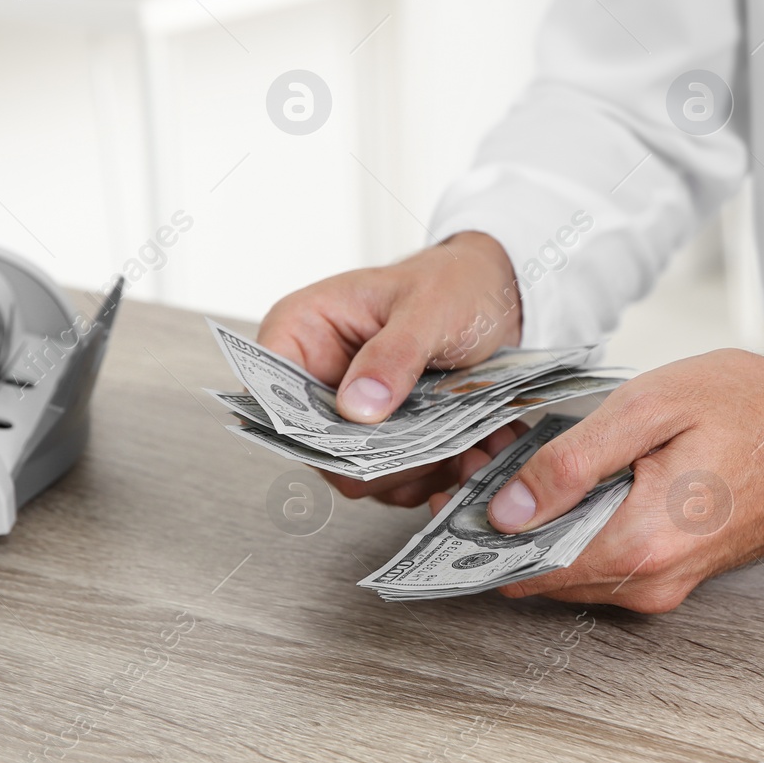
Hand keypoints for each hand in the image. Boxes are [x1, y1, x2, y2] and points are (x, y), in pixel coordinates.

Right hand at [256, 231, 524, 506]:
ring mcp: (344, 411)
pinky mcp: (376, 436)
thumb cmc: (453, 283)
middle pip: (312, 445)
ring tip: (450, 449)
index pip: (269, 390)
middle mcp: (314, 375)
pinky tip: (456, 454)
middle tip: (421, 448)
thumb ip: (393, 354)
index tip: (353, 439)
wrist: (493, 295)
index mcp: (302, 329)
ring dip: (402, 472)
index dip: (301, 424)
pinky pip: (385, 479)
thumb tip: (356, 407)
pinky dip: (421, 477)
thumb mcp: (429, 309)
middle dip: (369, 456)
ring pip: (351, 471)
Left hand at [426, 350, 763, 612]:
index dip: (479, 532)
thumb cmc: (762, 409)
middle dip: (504, 528)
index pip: (527, 566)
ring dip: (541, 528)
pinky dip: (579, 530)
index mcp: (643, 542)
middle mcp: (654, 580)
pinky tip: (575, 483)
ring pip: (574, 570)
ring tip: (524, 466)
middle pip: (544, 574)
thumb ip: (574, 460)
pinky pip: (609, 561)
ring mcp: (671, 581)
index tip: (456, 491)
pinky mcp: (681, 571)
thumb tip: (508, 507)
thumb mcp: (654, 407)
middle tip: (484, 466)